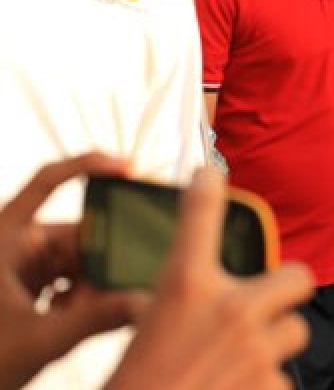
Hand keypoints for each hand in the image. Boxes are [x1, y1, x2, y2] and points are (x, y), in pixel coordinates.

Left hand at [0, 153, 143, 389]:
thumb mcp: (38, 340)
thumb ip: (94, 320)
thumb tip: (147, 302)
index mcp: (4, 237)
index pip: (47, 181)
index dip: (88, 165)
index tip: (129, 168)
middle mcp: (14, 244)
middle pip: (75, 231)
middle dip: (102, 257)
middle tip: (127, 278)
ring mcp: (21, 266)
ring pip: (77, 258)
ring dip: (92, 283)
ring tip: (91, 313)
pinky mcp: (28, 287)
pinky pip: (70, 278)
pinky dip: (83, 296)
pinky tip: (79, 320)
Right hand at [105, 167, 313, 389]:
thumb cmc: (139, 382)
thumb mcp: (150, 327)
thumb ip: (188, 300)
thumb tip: (213, 287)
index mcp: (185, 286)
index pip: (200, 215)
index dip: (207, 187)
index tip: (209, 173)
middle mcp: (229, 307)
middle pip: (299, 277)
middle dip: (286, 293)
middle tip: (265, 307)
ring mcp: (256, 348)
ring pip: (295, 332)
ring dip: (275, 347)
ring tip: (240, 364)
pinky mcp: (270, 387)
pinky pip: (283, 380)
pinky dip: (264, 389)